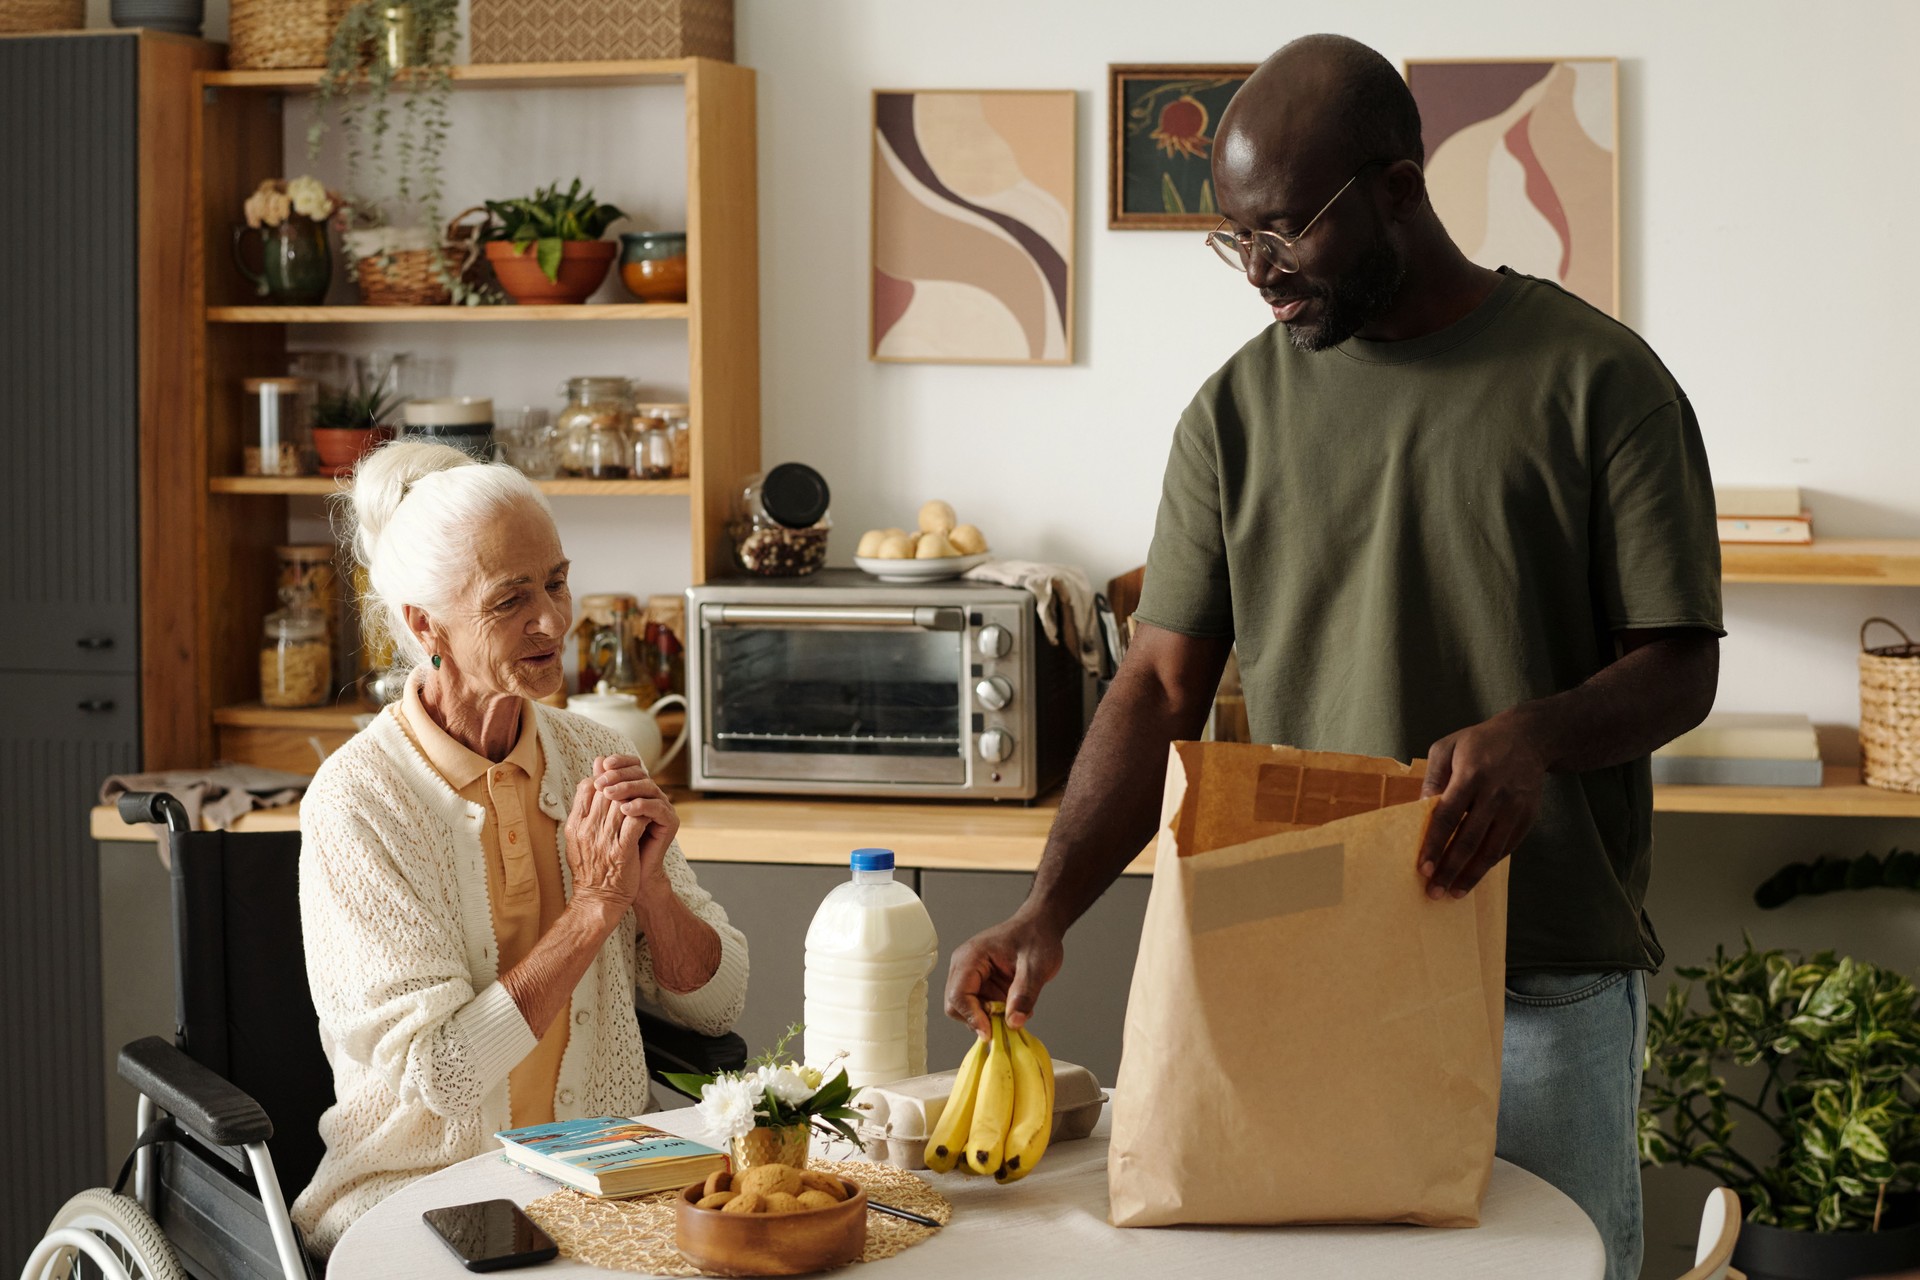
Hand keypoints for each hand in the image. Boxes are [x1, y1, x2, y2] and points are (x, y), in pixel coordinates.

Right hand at [563, 776, 640, 918]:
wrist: (596, 901)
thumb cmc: (589, 869)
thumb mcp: (576, 840)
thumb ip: (582, 813)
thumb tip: (588, 786)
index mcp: (574, 826)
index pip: (587, 787)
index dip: (603, 781)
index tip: (613, 786)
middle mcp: (587, 830)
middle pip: (606, 792)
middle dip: (621, 787)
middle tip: (633, 790)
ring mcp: (604, 840)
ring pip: (621, 803)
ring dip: (634, 799)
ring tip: (642, 801)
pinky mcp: (622, 850)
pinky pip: (635, 821)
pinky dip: (643, 814)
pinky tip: (647, 816)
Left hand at [591, 754, 678, 899]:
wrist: (626, 879)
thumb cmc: (613, 847)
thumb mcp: (602, 815)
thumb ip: (602, 790)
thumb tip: (596, 762)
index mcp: (638, 791)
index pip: (631, 767)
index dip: (619, 762)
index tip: (603, 764)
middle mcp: (652, 796)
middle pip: (640, 774)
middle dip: (620, 775)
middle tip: (602, 781)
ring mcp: (663, 808)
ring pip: (648, 788)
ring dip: (627, 788)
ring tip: (609, 793)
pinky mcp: (670, 822)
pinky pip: (657, 808)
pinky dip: (641, 806)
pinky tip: (625, 809)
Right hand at [944, 911, 1064, 1037]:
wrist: (1041, 927)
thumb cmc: (1036, 937)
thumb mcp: (1036, 966)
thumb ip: (1024, 994)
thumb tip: (1014, 1022)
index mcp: (971, 956)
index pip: (958, 994)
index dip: (972, 1017)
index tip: (991, 1032)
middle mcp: (965, 967)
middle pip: (956, 1006)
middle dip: (979, 1019)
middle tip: (1005, 1023)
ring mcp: (972, 977)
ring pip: (968, 1011)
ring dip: (989, 1019)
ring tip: (1015, 1012)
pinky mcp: (982, 986)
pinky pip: (981, 1009)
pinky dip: (996, 1016)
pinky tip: (1014, 1007)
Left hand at [1417, 711, 1546, 899]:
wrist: (1529, 737)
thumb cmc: (1479, 742)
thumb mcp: (1447, 748)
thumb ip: (1432, 778)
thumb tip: (1420, 809)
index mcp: (1471, 775)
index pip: (1448, 816)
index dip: (1435, 844)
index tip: (1423, 869)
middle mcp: (1496, 794)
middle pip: (1470, 840)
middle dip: (1450, 869)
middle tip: (1434, 892)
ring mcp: (1515, 807)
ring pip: (1492, 850)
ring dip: (1472, 875)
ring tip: (1454, 893)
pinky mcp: (1528, 817)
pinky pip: (1506, 847)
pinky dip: (1489, 864)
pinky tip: (1474, 875)